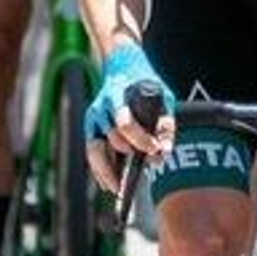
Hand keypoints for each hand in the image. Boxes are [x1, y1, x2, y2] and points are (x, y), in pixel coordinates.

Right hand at [83, 46, 173, 192]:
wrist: (123, 65)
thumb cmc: (145, 83)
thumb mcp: (163, 96)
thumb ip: (165, 123)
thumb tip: (164, 152)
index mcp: (116, 96)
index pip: (124, 121)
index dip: (139, 139)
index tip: (153, 151)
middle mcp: (100, 108)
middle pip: (109, 139)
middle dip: (125, 159)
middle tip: (141, 174)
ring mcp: (93, 118)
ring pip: (95, 151)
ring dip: (106, 171)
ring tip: (119, 189)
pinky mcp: (91, 127)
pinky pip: (93, 153)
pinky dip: (100, 170)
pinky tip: (110, 185)